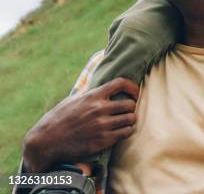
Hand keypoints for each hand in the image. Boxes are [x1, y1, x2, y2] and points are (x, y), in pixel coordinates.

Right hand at [22, 78, 138, 172]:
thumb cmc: (58, 119)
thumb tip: (98, 85)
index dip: (132, 86)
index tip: (135, 92)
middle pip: (130, 104)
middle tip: (128, 110)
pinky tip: (122, 131)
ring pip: (131, 119)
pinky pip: (126, 133)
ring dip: (130, 119)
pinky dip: (127, 131)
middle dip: (131, 106)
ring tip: (126, 121)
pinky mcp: (103, 140)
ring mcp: (102, 125)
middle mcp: (99, 109)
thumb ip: (88, 93)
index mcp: (92, 96)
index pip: (120, 83)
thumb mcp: (72, 100)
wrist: (46, 141)